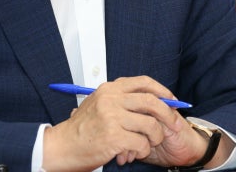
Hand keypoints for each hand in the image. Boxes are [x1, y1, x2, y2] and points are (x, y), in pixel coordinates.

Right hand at [42, 76, 204, 171]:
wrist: (61, 146)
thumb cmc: (82, 128)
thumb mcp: (101, 104)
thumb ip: (123, 100)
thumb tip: (156, 101)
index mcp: (110, 88)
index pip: (144, 82)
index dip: (163, 91)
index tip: (173, 100)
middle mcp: (111, 99)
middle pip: (152, 102)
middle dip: (168, 115)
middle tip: (174, 125)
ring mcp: (112, 117)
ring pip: (150, 125)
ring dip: (154, 138)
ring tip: (147, 145)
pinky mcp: (113, 137)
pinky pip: (141, 143)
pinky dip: (142, 150)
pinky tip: (134, 153)